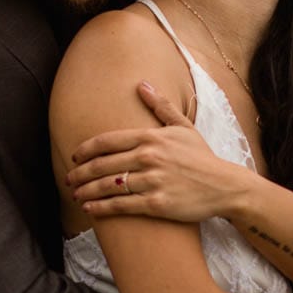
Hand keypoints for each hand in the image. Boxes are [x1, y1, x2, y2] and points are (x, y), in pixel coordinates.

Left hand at [66, 81, 252, 220]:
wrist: (224, 186)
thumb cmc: (202, 157)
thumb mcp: (183, 127)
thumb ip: (160, 106)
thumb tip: (142, 84)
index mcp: (151, 137)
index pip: (107, 141)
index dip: (86, 149)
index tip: (74, 156)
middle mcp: (148, 157)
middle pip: (102, 165)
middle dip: (80, 173)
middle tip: (68, 179)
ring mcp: (151, 181)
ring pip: (108, 186)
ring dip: (86, 191)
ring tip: (75, 195)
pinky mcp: (156, 204)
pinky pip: (121, 206)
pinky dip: (101, 207)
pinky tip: (90, 208)